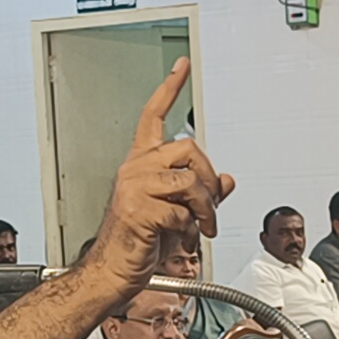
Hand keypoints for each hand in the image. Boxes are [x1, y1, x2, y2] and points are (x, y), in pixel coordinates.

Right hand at [83, 58, 235, 292]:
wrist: (112, 272)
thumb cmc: (137, 244)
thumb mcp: (176, 212)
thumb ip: (200, 193)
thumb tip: (226, 181)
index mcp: (140, 164)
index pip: (153, 115)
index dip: (169, 88)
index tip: (182, 66)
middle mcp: (135, 169)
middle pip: (189, 148)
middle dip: (209, 179)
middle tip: (208, 207)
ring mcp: (134, 188)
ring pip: (191, 180)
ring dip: (205, 208)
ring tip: (201, 227)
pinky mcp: (139, 210)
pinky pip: (182, 211)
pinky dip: (190, 229)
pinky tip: (180, 239)